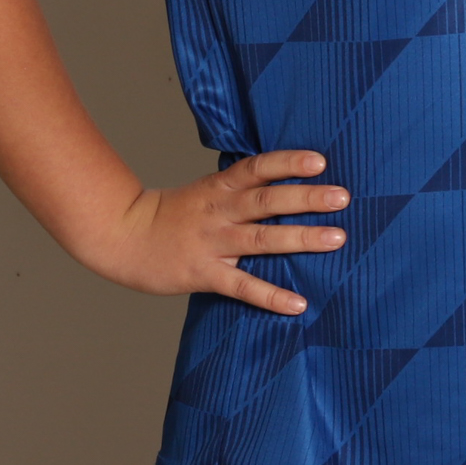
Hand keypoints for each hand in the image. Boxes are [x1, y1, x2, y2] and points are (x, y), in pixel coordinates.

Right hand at [77, 151, 349, 315]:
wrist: (122, 236)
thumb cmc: (175, 213)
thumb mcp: (208, 191)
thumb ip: (243, 187)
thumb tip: (291, 181)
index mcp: (220, 187)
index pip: (258, 168)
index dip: (288, 163)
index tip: (319, 161)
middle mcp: (220, 212)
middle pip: (267, 201)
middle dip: (307, 198)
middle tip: (343, 197)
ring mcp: (212, 243)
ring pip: (262, 239)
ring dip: (302, 239)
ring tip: (338, 238)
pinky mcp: (204, 274)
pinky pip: (242, 286)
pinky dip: (271, 295)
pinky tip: (298, 304)